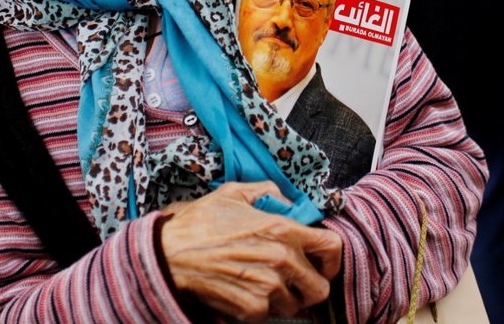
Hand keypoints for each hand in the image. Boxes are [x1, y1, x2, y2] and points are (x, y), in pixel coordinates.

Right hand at [159, 181, 341, 321]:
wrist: (170, 253)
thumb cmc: (201, 222)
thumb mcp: (235, 193)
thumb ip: (268, 192)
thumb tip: (286, 201)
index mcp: (283, 230)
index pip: (333, 247)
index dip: (332, 258)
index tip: (323, 262)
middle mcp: (281, 260)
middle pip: (320, 288)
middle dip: (311, 285)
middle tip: (296, 280)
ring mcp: (267, 288)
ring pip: (296, 305)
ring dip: (285, 297)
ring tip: (265, 284)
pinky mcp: (251, 310)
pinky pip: (270, 315)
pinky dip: (262, 307)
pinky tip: (246, 291)